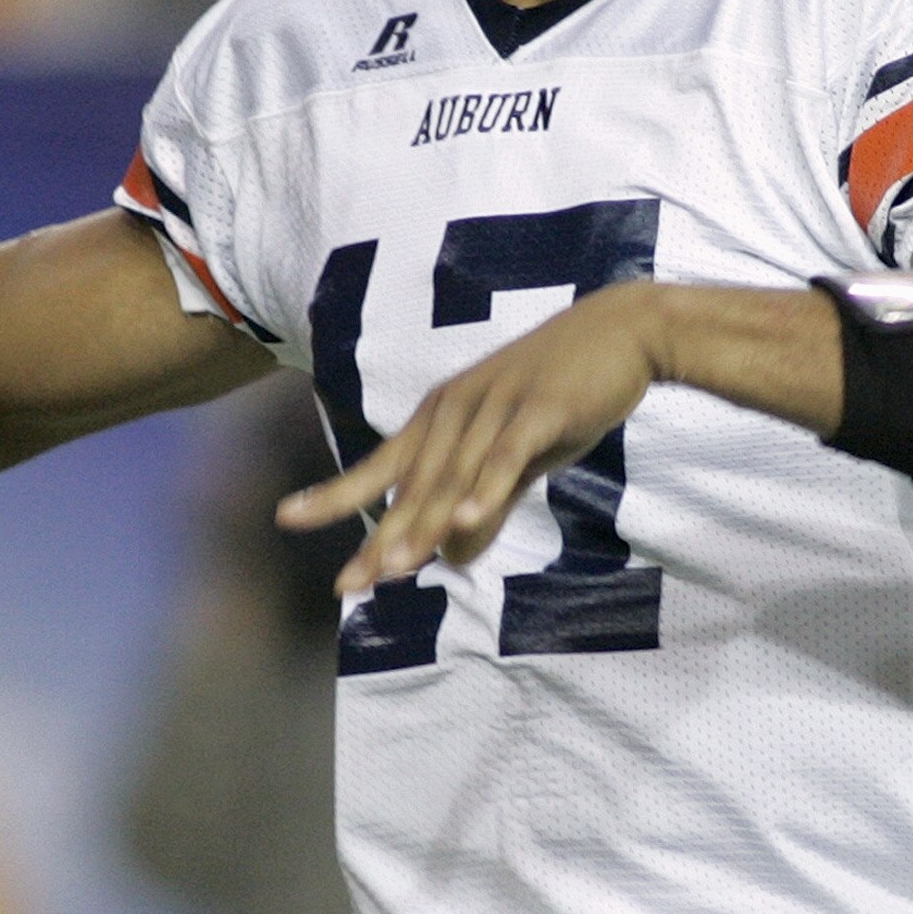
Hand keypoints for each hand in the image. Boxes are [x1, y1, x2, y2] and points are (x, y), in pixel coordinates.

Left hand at [278, 284, 665, 596]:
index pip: (384, 467)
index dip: (338, 495)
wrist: (623, 330)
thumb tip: (457, 555)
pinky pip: (507, 454)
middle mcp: (457, 410)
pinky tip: (469, 519)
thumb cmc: (565, 391)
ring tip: (397, 569)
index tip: (289, 518)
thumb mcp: (519, 455)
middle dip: (381, 537)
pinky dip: (488, 487)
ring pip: (454, 476)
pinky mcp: (538, 409)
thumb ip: (487, 503)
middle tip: (348, 583)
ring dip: (426, 524)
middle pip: (413, 485)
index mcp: (444, 417)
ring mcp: (496, 407)